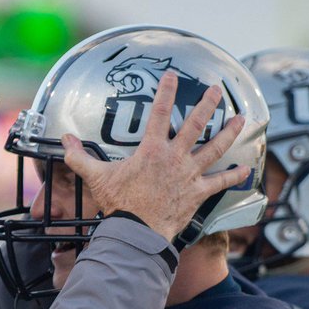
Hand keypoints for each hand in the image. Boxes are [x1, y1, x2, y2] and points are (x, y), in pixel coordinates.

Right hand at [62, 71, 250, 241]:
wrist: (137, 232)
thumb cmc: (119, 205)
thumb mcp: (97, 177)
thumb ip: (80, 157)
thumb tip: (64, 140)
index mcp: (152, 150)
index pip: (159, 113)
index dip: (166, 91)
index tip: (173, 76)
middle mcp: (175, 157)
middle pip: (195, 124)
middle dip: (207, 104)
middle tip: (217, 90)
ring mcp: (189, 174)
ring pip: (214, 148)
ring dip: (229, 132)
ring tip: (241, 119)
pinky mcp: (198, 193)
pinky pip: (220, 182)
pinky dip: (233, 176)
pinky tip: (245, 169)